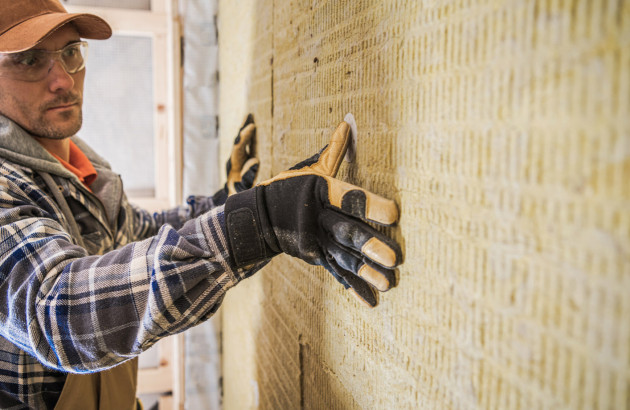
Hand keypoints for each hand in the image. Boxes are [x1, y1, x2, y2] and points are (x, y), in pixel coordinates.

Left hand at [213, 114, 259, 204]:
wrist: (233, 201)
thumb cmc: (239, 197)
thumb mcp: (243, 190)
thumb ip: (248, 177)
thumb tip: (254, 160)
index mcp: (234, 167)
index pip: (238, 148)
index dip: (244, 137)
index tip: (252, 126)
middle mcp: (234, 161)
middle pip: (238, 141)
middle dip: (244, 129)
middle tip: (250, 115)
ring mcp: (238, 161)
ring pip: (242, 142)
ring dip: (246, 130)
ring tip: (251, 116)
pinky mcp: (244, 162)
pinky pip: (247, 147)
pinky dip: (251, 137)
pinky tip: (255, 127)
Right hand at [224, 120, 402, 306]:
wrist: (257, 219)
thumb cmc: (289, 188)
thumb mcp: (308, 170)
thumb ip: (331, 152)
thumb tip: (347, 124)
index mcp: (319, 193)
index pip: (347, 197)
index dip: (369, 205)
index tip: (394, 214)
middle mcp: (317, 219)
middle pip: (345, 232)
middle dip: (369, 245)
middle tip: (394, 258)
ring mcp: (314, 242)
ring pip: (343, 257)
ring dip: (366, 271)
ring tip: (389, 283)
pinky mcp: (314, 257)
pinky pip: (335, 273)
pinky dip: (353, 287)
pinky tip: (372, 301)